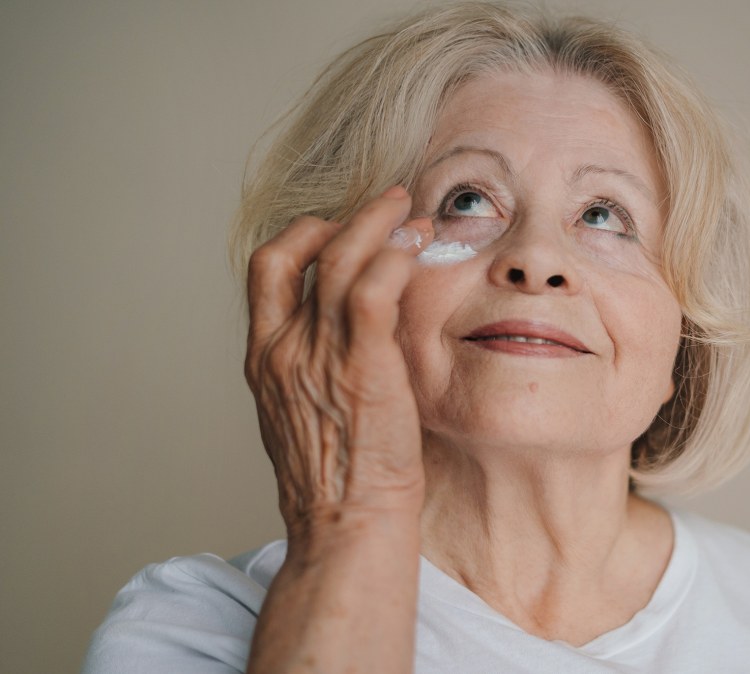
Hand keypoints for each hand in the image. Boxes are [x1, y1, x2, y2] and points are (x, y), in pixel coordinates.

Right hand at [243, 185, 432, 537]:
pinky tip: (417, 247)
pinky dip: (394, 257)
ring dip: (379, 224)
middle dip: (346, 217)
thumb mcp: (308, 414)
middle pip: (301, 250)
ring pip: (340, 257)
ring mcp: (318, 352)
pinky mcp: (361, 362)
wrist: (345, 524)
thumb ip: (318, 368)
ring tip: (411, 212)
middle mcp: (283, 347)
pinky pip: (373, 286)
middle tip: (387, 203)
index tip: (339, 227)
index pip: (267, 270)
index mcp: (264, 359)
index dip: (302, 236)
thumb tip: (355, 336)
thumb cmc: (339, 481)